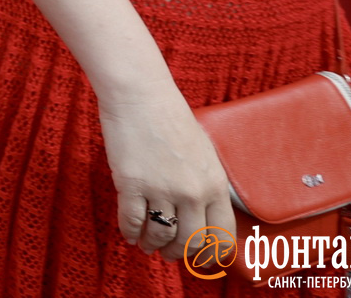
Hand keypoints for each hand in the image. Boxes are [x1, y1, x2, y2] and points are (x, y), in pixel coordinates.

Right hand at [98, 91, 233, 254]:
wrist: (140, 93)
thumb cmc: (170, 115)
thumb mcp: (203, 151)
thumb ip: (205, 182)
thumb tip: (199, 209)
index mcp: (214, 184)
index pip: (220, 234)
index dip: (209, 252)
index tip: (200, 257)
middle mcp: (192, 192)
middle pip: (190, 241)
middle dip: (177, 253)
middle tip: (168, 254)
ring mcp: (161, 189)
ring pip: (160, 235)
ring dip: (152, 245)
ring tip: (146, 244)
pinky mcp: (132, 184)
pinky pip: (131, 221)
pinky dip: (129, 232)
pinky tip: (129, 232)